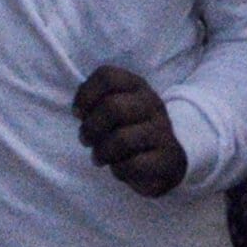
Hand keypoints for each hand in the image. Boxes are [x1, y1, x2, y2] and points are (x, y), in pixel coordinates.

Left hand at [72, 63, 188, 197]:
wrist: (167, 158)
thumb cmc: (130, 130)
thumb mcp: (114, 107)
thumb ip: (95, 102)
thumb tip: (80, 110)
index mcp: (136, 85)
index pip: (107, 76)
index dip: (85, 95)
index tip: (78, 113)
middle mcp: (151, 103)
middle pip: (112, 107)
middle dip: (91, 128)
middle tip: (86, 140)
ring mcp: (162, 130)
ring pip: (122, 139)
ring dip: (102, 151)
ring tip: (98, 157)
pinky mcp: (167, 158)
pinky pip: (132, 164)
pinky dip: (118, 169)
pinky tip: (118, 167)